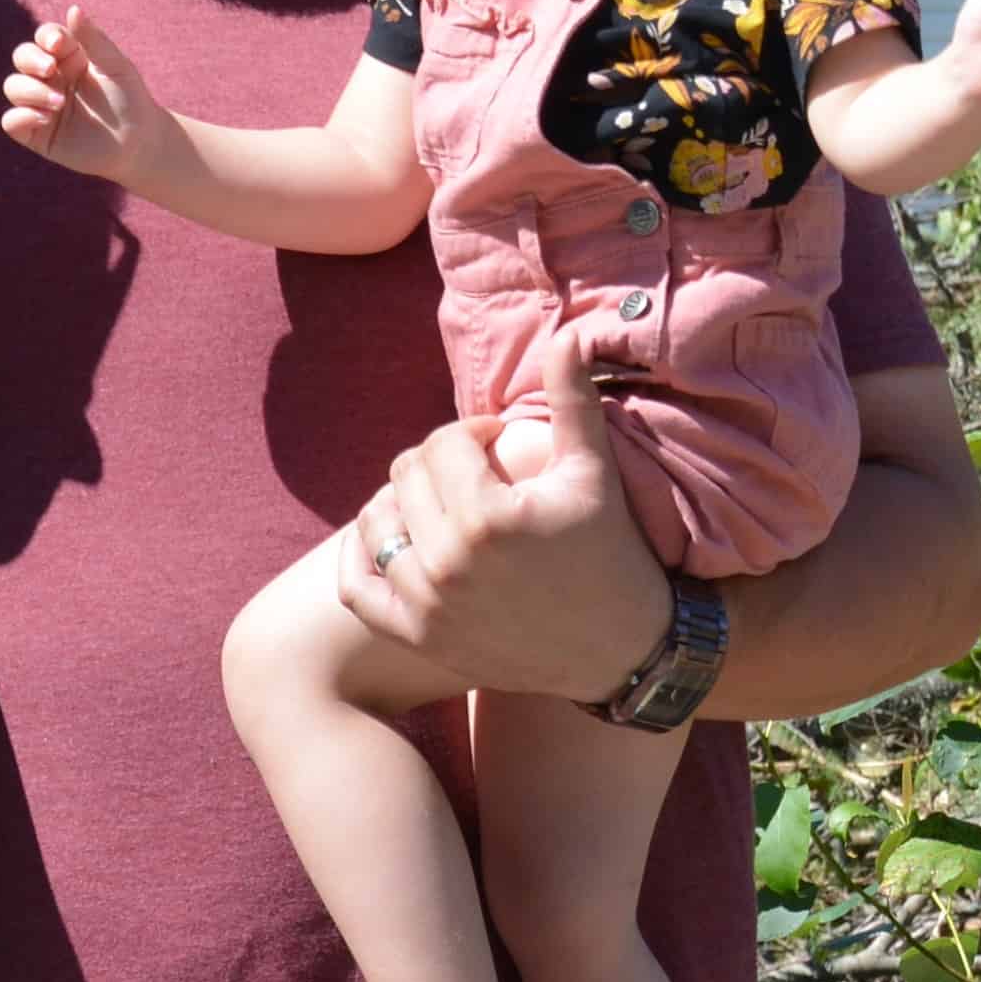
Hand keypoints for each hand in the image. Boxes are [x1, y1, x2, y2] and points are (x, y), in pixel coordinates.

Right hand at [0, 5, 161, 186]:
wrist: (140, 143)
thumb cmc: (130, 100)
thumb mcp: (116, 66)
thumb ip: (94, 40)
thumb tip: (74, 8)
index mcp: (69, 58)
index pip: (45, 37)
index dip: (46, 36)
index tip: (59, 44)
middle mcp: (51, 78)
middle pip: (22, 57)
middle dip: (31, 59)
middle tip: (51, 69)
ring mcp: (41, 105)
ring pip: (13, 87)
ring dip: (30, 90)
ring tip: (58, 102)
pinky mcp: (37, 133)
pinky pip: (11, 121)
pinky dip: (20, 117)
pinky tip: (44, 118)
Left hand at [337, 348, 680, 701]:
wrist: (623, 649)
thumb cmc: (614, 553)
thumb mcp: (594, 474)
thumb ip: (573, 400)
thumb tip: (568, 332)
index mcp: (488, 516)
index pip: (443, 443)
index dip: (470, 431)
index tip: (497, 440)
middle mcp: (448, 563)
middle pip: (406, 477)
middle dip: (437, 462)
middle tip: (473, 472)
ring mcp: (428, 605)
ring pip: (376, 523)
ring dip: (400, 502)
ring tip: (439, 502)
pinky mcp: (420, 638)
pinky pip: (357, 587)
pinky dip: (360, 556)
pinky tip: (390, 539)